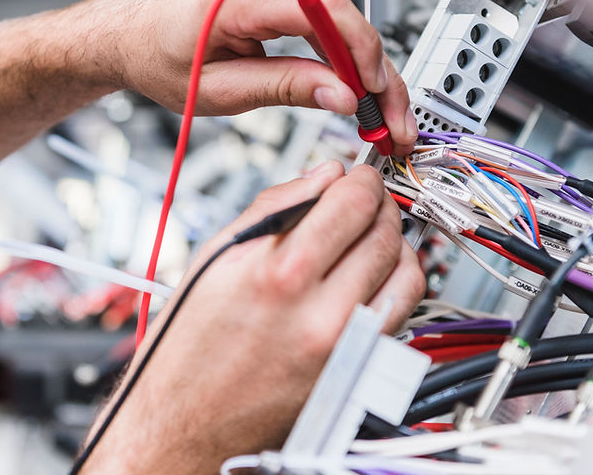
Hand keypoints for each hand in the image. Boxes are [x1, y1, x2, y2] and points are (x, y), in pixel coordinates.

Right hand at [81, 161, 424, 473]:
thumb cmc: (189, 343)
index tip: (356, 174)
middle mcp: (320, 313)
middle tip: (364, 197)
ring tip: (373, 232)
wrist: (185, 419)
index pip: (352, 202)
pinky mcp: (356, 371)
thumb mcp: (217, 255)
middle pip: (385, 232)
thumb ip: (276, 205)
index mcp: (280, 274)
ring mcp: (345, 347)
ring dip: (396, 240)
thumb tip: (322, 175)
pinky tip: (374, 272)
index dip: (361, 177)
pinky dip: (397, 282)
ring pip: (407, 272)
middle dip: (379, 203)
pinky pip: (402, 314)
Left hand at [118, 0, 417, 154]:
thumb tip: (342, 95)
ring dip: (368, 71)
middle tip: (393, 122)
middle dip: (376, 74)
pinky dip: (347, 58)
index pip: (324, 11)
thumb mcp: (218, 89)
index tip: (377, 95)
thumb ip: (283, 87)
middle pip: (344, 19)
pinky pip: (329, 22)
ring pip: (344, 23)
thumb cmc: (159, 54)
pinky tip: (361, 91)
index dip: (361, 54)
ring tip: (383, 117)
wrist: (134, 33)